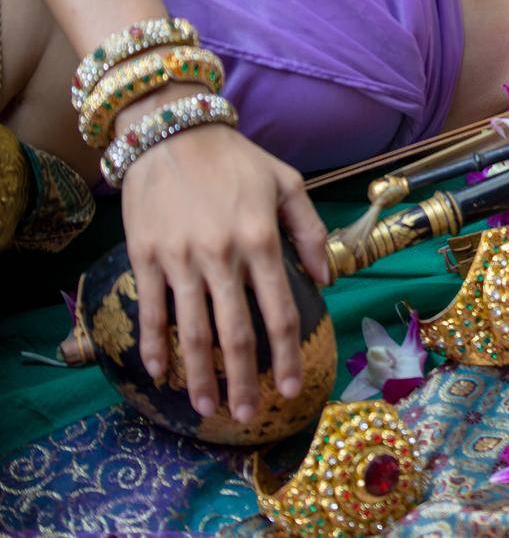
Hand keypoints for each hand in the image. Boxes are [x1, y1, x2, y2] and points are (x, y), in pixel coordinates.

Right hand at [119, 91, 328, 421]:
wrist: (172, 131)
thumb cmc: (236, 160)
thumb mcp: (288, 183)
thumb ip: (310, 232)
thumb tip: (326, 281)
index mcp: (261, 241)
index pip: (279, 312)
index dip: (285, 355)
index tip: (290, 387)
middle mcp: (221, 256)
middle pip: (235, 333)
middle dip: (245, 379)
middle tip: (250, 413)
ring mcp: (180, 259)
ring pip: (192, 330)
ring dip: (200, 375)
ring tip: (207, 408)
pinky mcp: (146, 257)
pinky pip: (152, 310)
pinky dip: (155, 345)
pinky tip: (161, 373)